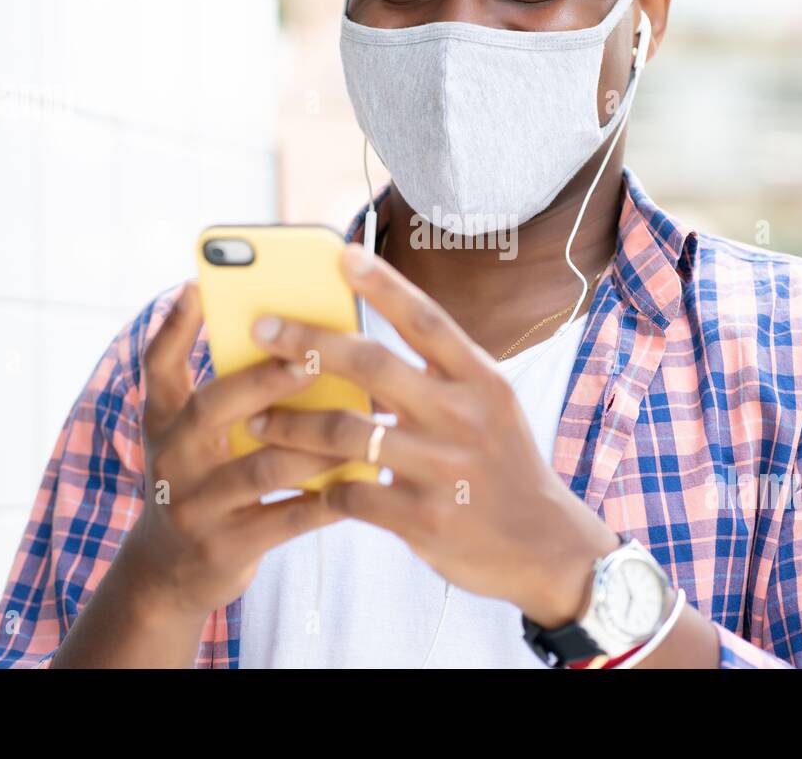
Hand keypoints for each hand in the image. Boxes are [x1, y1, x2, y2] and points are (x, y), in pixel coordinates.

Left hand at [248, 245, 619, 627]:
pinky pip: (352, 493)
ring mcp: (444, 469)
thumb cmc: (502, 466)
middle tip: (261, 331)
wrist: (545, 546)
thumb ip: (437, 377)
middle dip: (308, 343)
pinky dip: (319, 486)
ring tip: (256, 421)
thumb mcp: (489, 408)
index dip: (385, 285)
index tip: (342, 254)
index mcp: (482, 381)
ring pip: (346, 433)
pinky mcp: (424, 519)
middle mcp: (464, 417)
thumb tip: (356, 351)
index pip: (427, 320)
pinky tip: (300, 483)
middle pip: (373, 365)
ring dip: (292, 425)